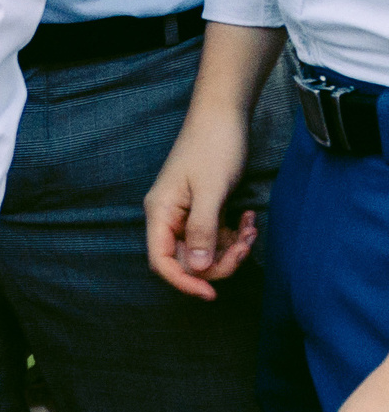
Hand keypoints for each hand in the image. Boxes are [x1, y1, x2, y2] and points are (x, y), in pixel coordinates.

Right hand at [146, 107, 258, 299]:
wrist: (223, 118)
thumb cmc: (213, 148)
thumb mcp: (210, 191)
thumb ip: (202, 231)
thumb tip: (196, 269)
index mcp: (160, 212)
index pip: (161, 261)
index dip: (183, 282)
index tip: (210, 293)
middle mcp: (169, 217)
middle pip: (187, 261)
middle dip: (219, 262)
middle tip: (244, 246)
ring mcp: (186, 215)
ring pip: (204, 251)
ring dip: (231, 248)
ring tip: (251, 228)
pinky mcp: (204, 210)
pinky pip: (216, 238)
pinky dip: (235, 235)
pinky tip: (249, 219)